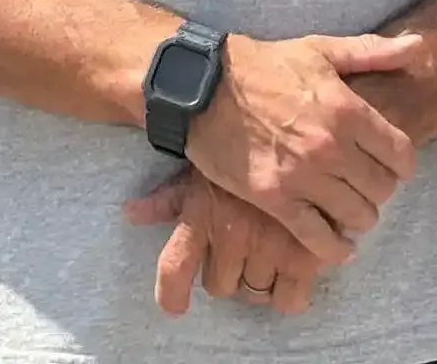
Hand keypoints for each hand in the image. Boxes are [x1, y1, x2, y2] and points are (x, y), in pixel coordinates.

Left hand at [125, 168, 321, 315]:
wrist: (299, 131)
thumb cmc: (245, 150)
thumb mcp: (202, 168)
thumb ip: (168, 198)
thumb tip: (130, 213)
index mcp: (203, 213)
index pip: (175, 265)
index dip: (172, 292)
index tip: (176, 306)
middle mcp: (232, 234)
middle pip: (220, 285)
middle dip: (231, 268)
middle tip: (245, 241)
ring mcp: (269, 246)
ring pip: (255, 292)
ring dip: (261, 276)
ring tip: (272, 245)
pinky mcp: (306, 255)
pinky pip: (290, 299)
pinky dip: (291, 289)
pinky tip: (295, 263)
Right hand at [183, 31, 420, 261]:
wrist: (205, 87)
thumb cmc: (266, 65)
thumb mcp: (321, 49)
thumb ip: (373, 52)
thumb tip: (419, 46)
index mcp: (347, 108)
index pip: (400, 155)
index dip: (401, 165)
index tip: (391, 166)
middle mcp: (330, 146)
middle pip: (381, 189)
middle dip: (379, 190)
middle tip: (364, 184)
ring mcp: (303, 176)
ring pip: (356, 216)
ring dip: (358, 217)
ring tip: (348, 207)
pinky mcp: (275, 199)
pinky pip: (318, 239)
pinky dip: (334, 249)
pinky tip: (337, 243)